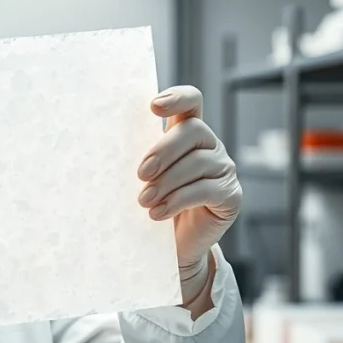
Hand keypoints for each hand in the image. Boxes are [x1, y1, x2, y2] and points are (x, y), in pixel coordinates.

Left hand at [137, 86, 241, 305]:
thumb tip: (111, 146)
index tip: (153, 107)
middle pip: (193, 130)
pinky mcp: (231, 195)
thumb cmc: (156, 202)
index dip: (177, 97)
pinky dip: (177, 201)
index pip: (191, 101)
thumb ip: (142, 157)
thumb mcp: (147, 176)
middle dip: (163, 151)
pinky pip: (206, 190)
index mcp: (188, 132)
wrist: (174, 245)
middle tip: (141, 174)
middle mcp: (210, 146)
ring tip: (143, 201)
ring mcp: (224, 169)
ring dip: (166, 182)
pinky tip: (157, 213)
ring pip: (198, 163)